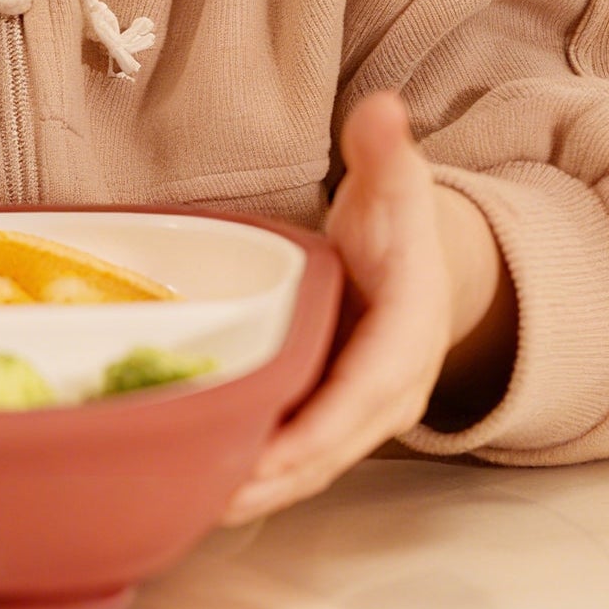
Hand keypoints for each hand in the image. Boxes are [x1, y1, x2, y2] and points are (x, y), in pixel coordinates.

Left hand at [220, 90, 510, 526]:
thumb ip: (385, 151)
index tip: (277, 448)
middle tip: (211, 489)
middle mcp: (390, 385)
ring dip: (259, 485)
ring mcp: (360, 408)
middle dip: (278, 472)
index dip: (325, 424)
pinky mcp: (330, 413)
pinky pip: (295, 450)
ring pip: (311, 460)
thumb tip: (383, 110)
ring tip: (195, 499)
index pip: (370, 387)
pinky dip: (256, 470)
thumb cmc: (397, 222)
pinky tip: (203, 479)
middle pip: (334, 442)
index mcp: (409, 332)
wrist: (413, 259)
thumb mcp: (395, 181)